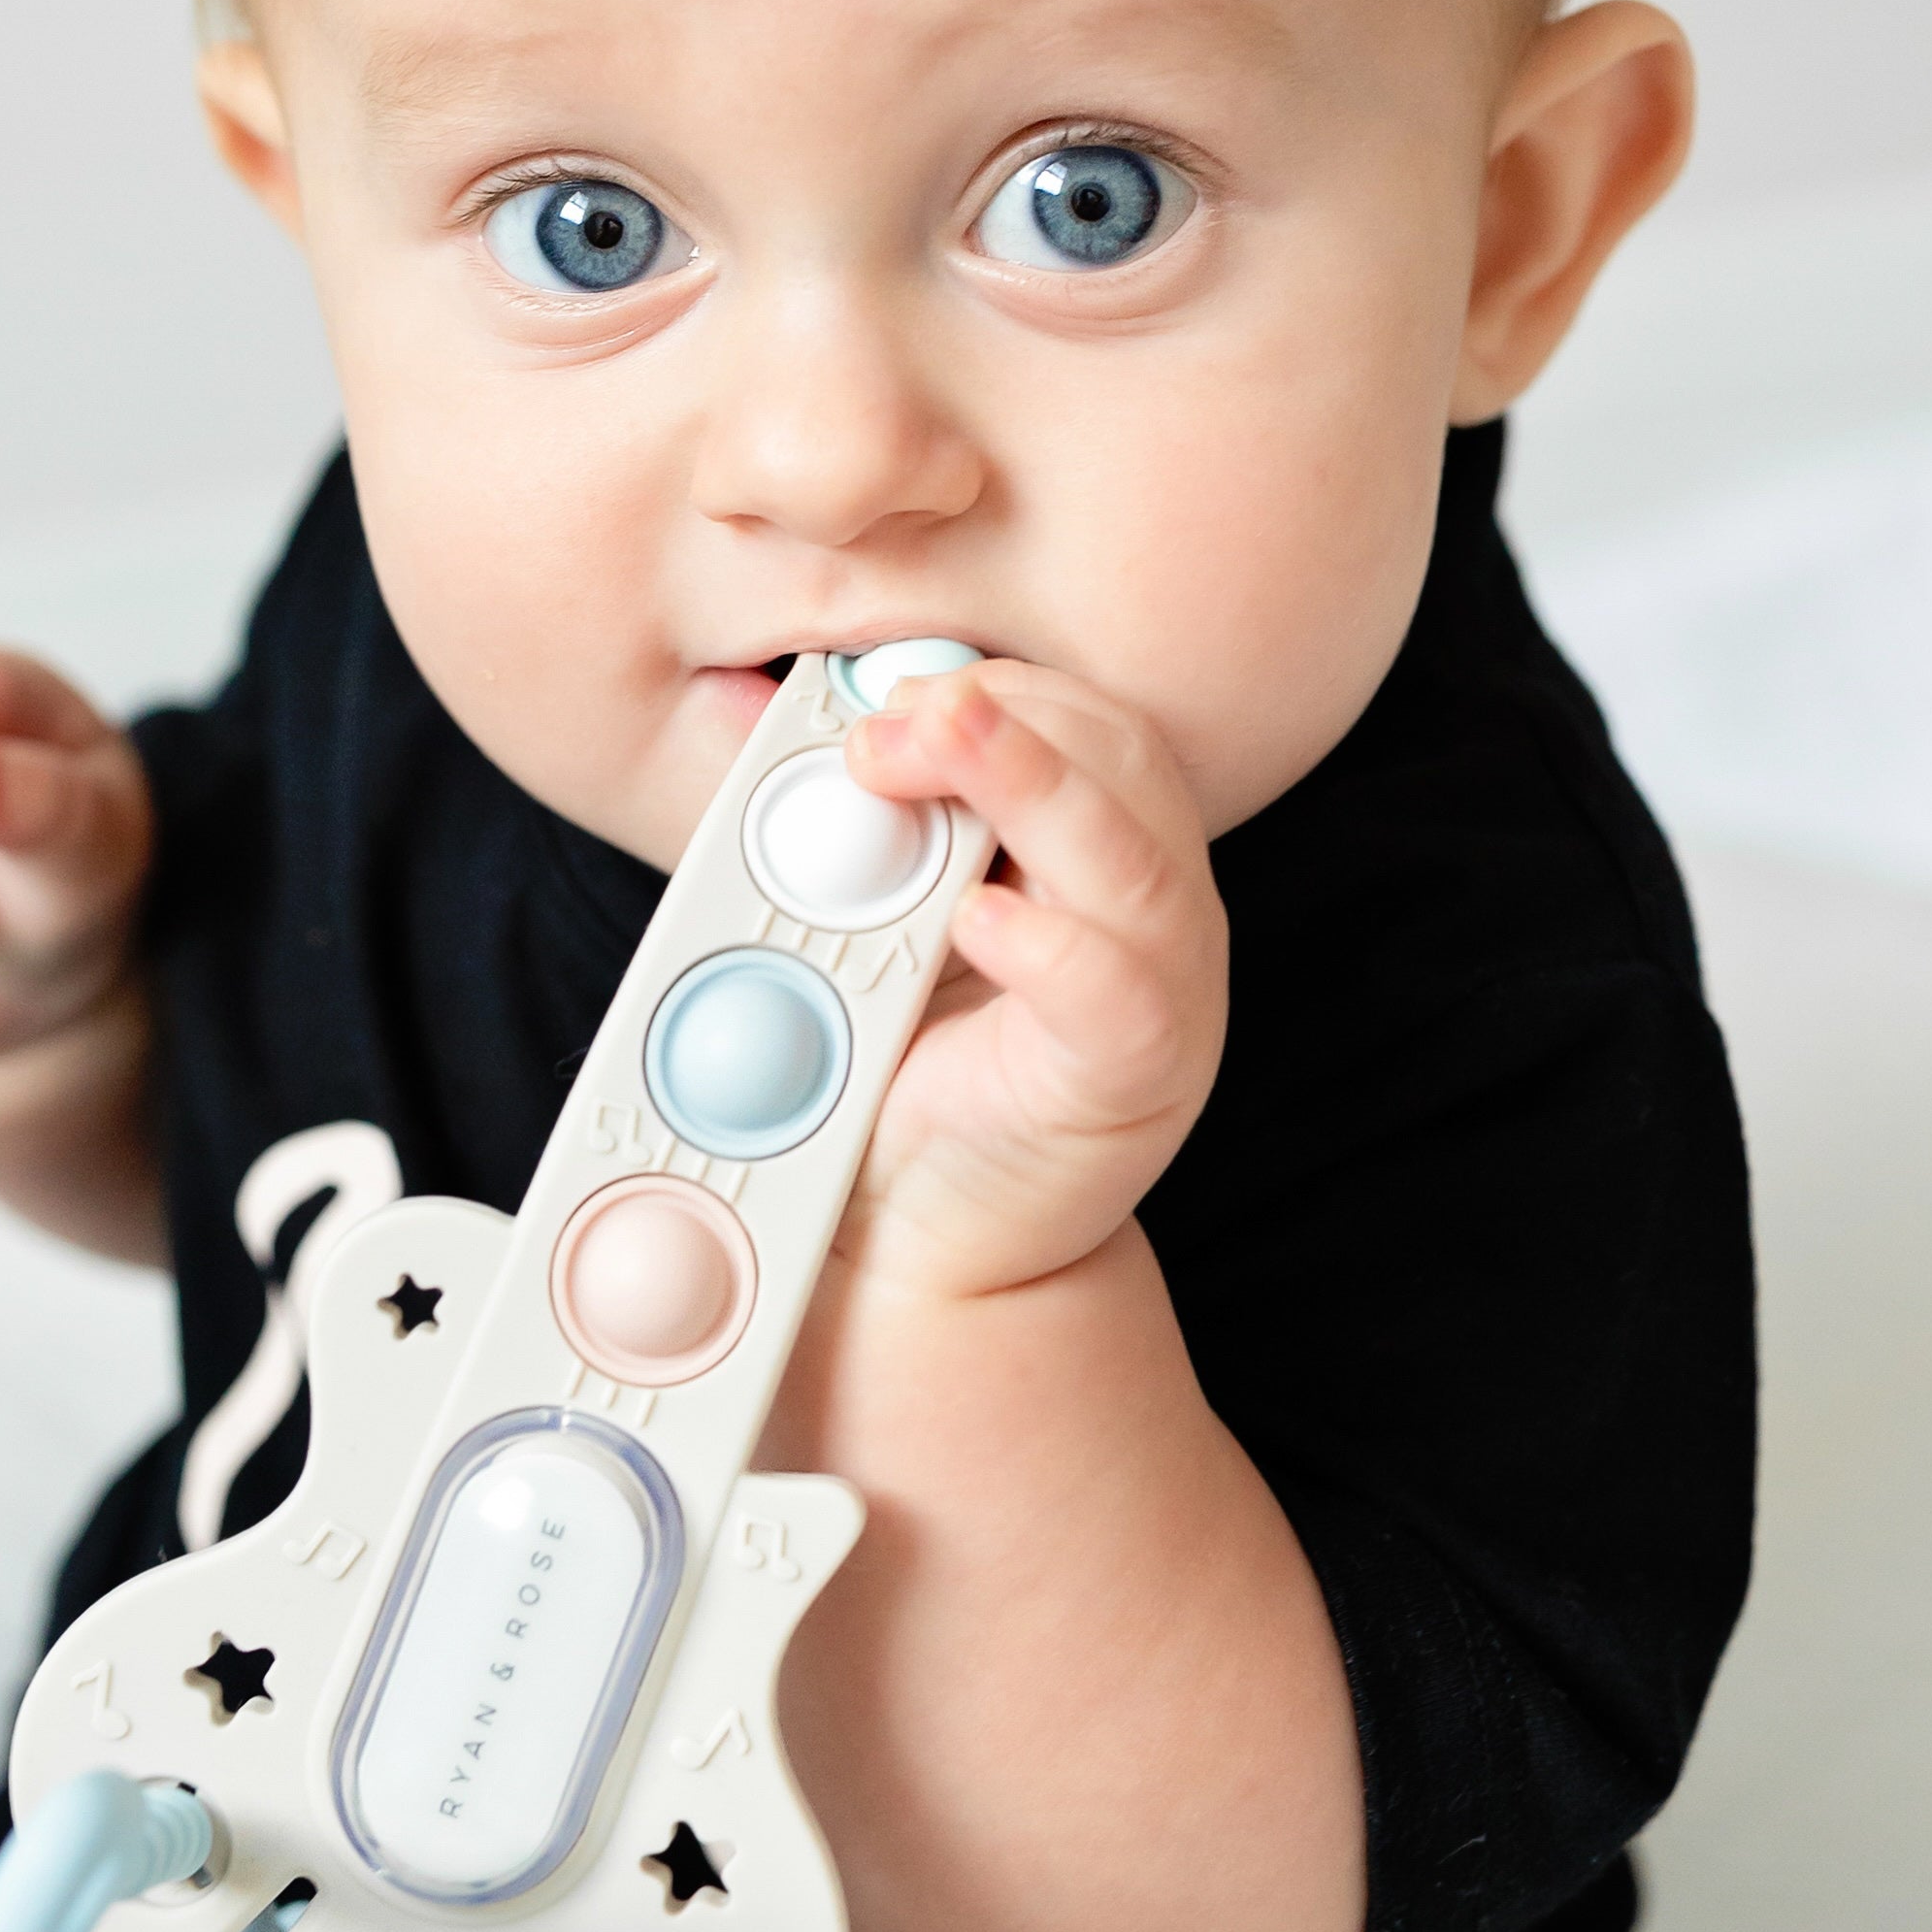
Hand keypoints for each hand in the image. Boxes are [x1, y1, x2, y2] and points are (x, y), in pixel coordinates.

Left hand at [834, 661, 1226, 1300]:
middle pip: (1117, 761)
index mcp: (1094, 853)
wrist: (915, 1246)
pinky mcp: (1131, 1081)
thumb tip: (770, 731)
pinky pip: (1117, 997)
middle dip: (999, 717)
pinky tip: (982, 917)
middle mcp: (1148, 907)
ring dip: (1025, 780)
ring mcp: (1160, 992)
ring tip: (933, 741)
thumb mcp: (866, 930)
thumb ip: (853, 838)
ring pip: (1130, 858)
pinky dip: (1052, 946)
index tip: (877, 690)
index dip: (987, 685)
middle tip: (881, 724)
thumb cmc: (895, 1078)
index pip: (1079, 720)